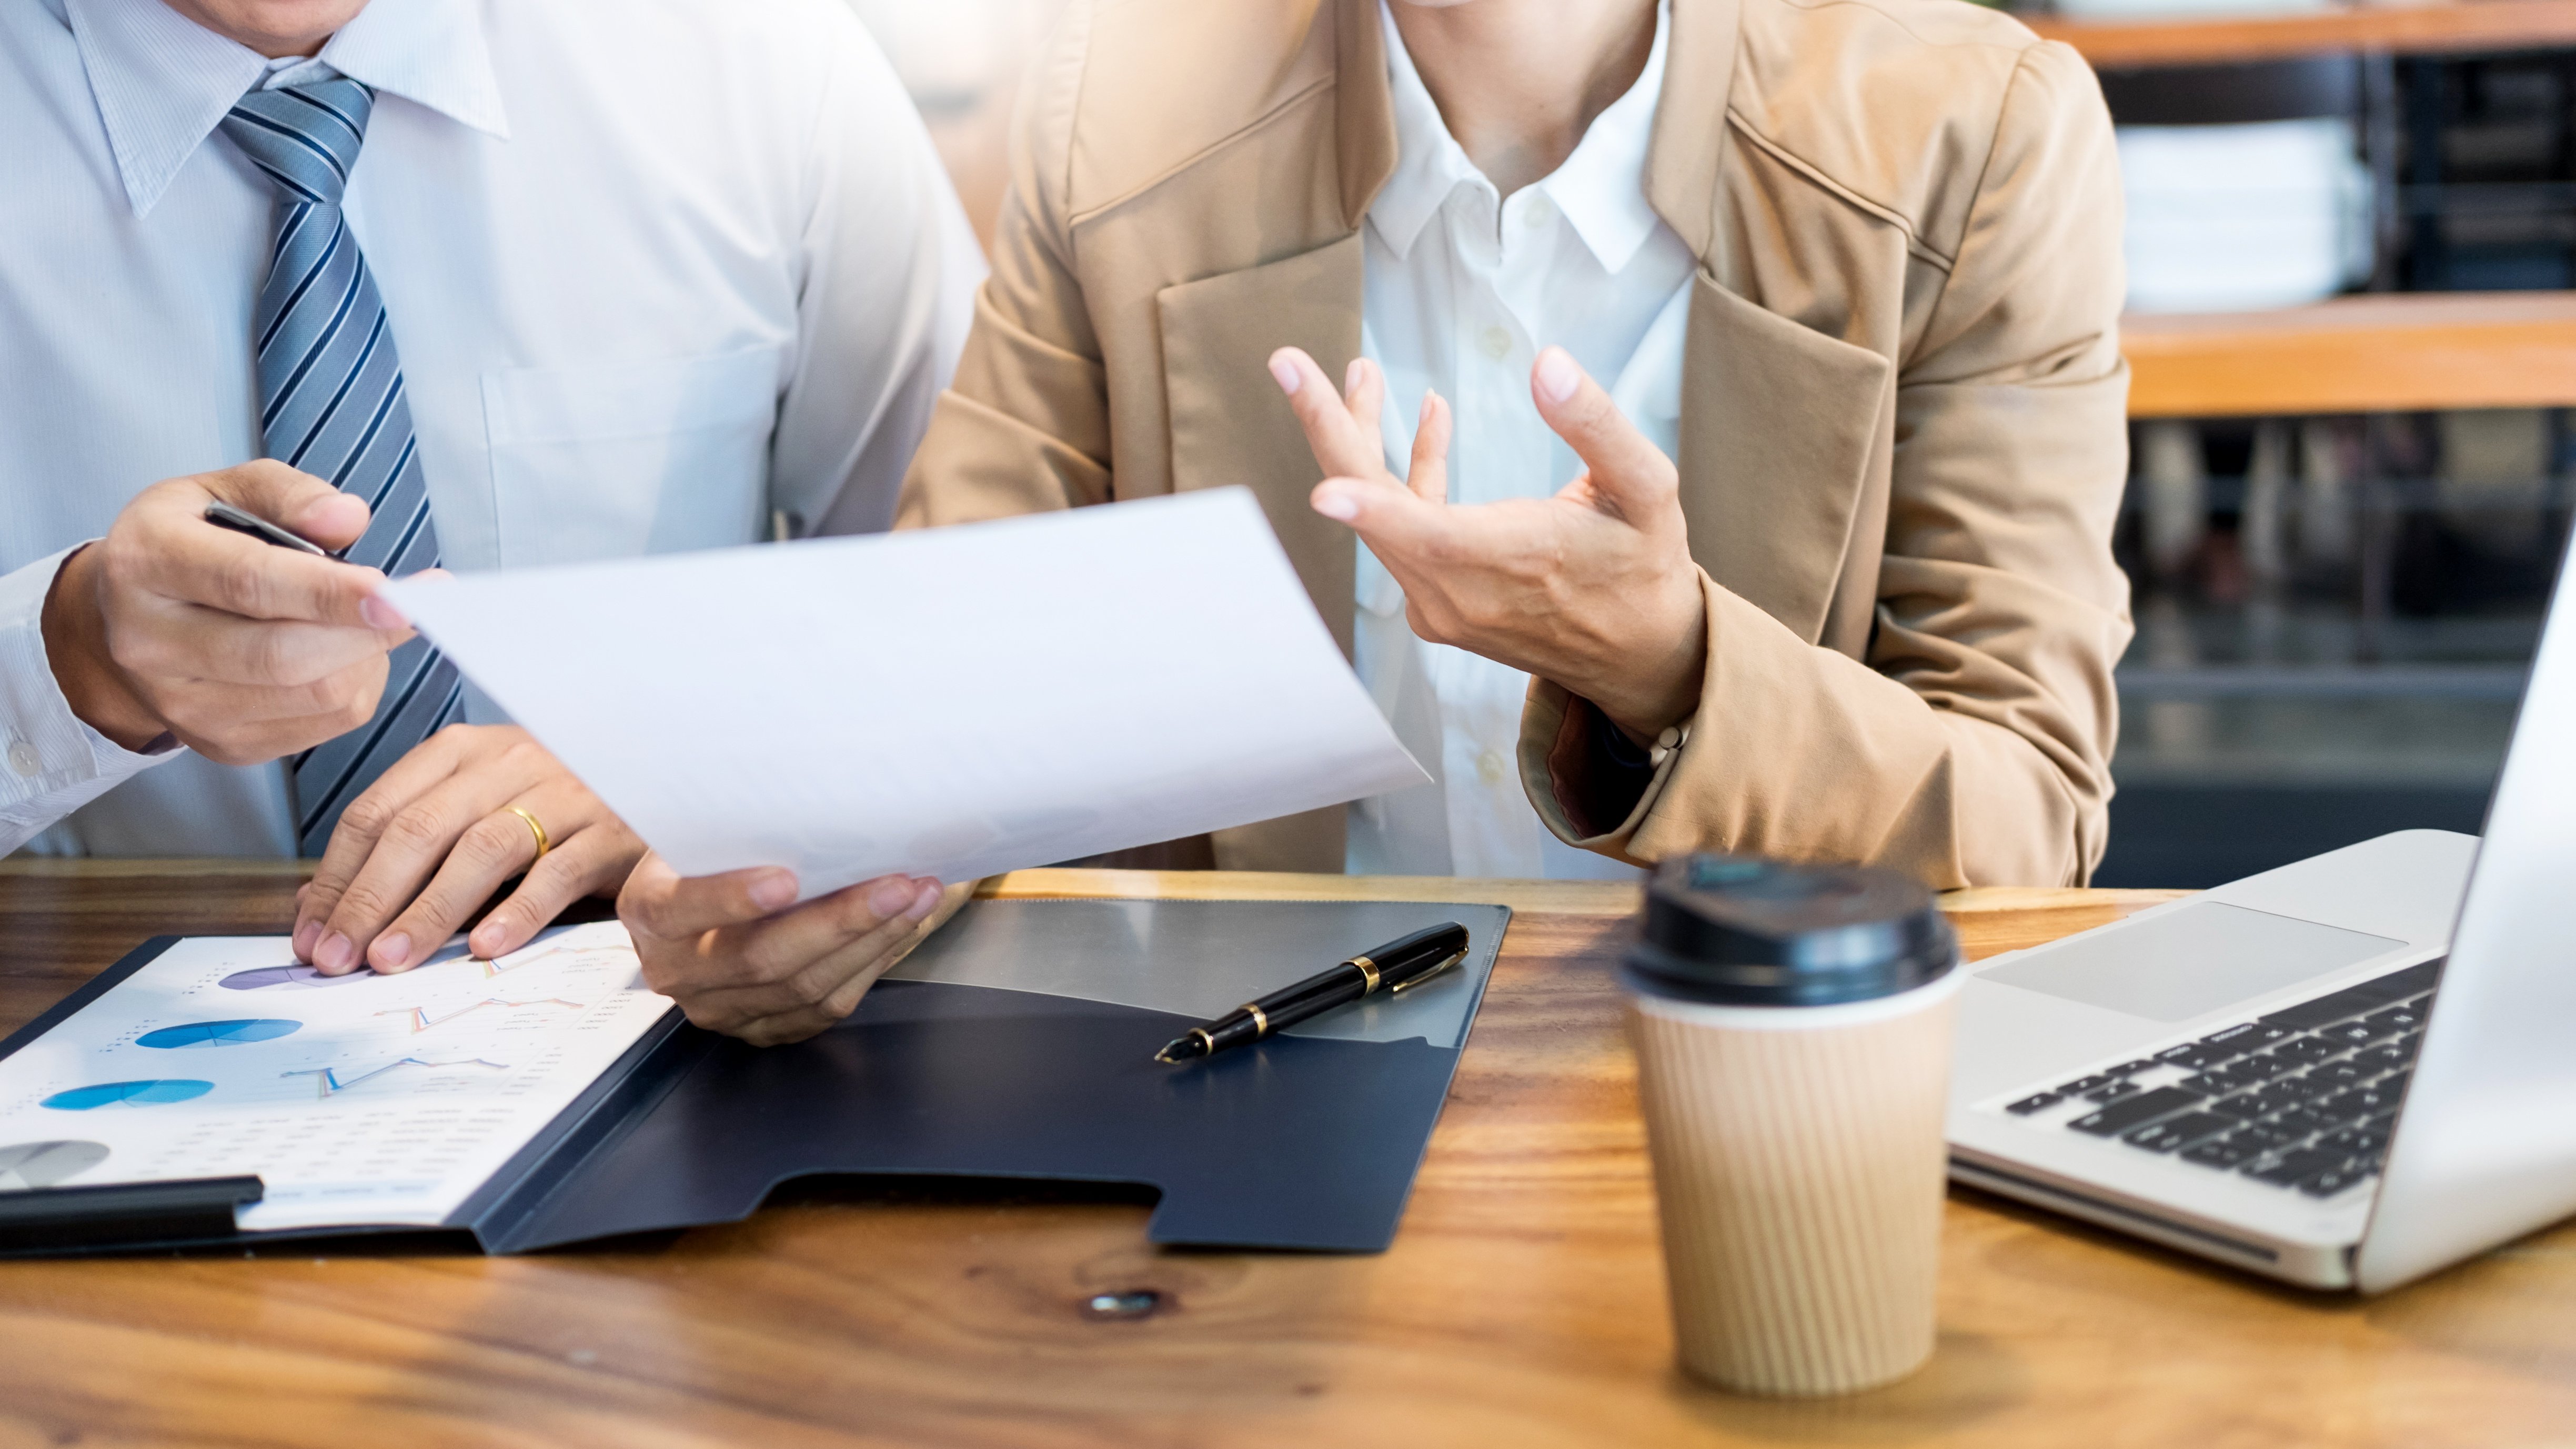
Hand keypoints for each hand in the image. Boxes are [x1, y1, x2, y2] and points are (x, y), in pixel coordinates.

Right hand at [39, 460, 419, 760]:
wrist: (124, 618)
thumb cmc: (187, 542)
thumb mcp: (223, 491)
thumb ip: (288, 494)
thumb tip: (348, 518)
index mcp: (148, 563)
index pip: (248, 583)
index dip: (329, 592)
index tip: (395, 593)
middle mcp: (152, 642)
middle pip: (284, 656)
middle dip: (366, 632)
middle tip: (417, 605)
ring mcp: (183, 705)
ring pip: (314, 695)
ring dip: (366, 656)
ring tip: (367, 619)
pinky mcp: (222, 744)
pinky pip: (324, 725)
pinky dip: (357, 686)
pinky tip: (346, 653)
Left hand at [294, 725, 646, 974]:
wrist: (660, 779)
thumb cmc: (553, 809)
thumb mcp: (474, 812)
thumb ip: (407, 852)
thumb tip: (321, 910)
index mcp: (463, 751)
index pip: (379, 810)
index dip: (339, 876)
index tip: (313, 934)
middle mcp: (510, 761)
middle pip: (422, 828)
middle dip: (371, 898)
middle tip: (340, 956)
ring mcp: (566, 792)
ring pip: (483, 848)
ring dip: (431, 909)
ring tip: (393, 958)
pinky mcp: (614, 829)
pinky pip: (558, 871)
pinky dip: (518, 911)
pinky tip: (486, 946)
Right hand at [618, 857, 958, 1045]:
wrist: (699, 901)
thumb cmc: (712, 850)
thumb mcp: (703, 828)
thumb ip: (735, 824)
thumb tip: (808, 794)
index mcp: (650, 912)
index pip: (684, 909)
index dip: (732, 898)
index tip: (787, 879)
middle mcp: (676, 970)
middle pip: (760, 959)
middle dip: (838, 921)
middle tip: (896, 884)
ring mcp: (719, 1009)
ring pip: (803, 989)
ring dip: (870, 942)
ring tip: (918, 897)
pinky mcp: (761, 1029)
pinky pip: (824, 1009)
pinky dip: (870, 966)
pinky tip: (901, 929)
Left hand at [1269, 346, 1707, 738]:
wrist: (1636, 655)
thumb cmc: (1643, 566)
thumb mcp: (1646, 488)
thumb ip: (1596, 426)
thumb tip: (1548, 364)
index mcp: (1511, 563)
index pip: (1428, 537)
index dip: (1373, 508)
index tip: (1325, 488)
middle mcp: (1461, 593)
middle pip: (1376, 511)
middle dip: (1331, 430)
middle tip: (1289, 365)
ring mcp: (1443, 604)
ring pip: (1382, 519)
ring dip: (1363, 443)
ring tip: (1360, 374)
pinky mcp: (1440, 602)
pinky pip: (1406, 532)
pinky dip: (1408, 476)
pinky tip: (1429, 417)